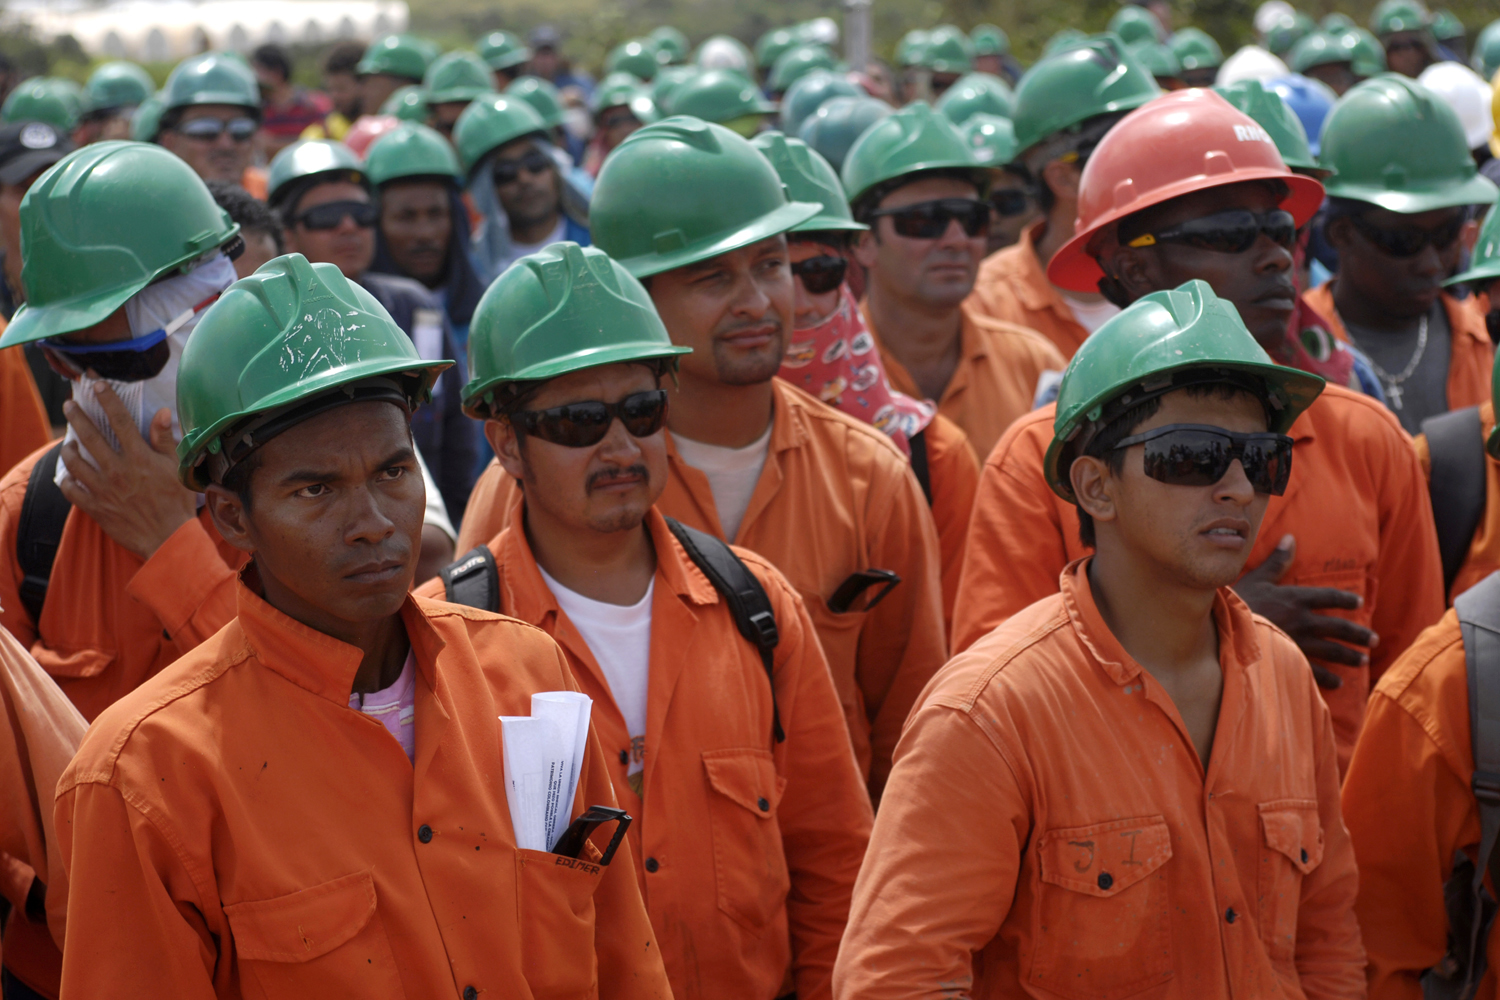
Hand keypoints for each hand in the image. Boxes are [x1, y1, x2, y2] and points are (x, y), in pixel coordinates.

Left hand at [58, 383, 195, 560]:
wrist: (168, 539)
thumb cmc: (177, 503)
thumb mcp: (177, 468)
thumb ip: (165, 440)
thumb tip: (161, 413)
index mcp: (139, 457)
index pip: (119, 420)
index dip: (107, 399)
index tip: (96, 384)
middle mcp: (117, 470)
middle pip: (90, 436)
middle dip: (77, 416)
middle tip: (69, 404)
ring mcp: (103, 489)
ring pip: (75, 462)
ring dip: (68, 447)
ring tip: (67, 441)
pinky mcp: (95, 507)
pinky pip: (72, 490)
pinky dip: (66, 480)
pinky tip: (68, 474)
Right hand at [1233, 534, 1377, 688]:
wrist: (1224, 631)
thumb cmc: (1238, 603)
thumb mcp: (1257, 578)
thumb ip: (1277, 561)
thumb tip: (1290, 537)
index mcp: (1296, 598)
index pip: (1329, 597)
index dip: (1346, 599)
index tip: (1358, 602)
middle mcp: (1304, 621)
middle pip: (1339, 627)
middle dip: (1358, 634)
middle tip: (1373, 640)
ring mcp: (1299, 643)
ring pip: (1332, 651)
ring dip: (1350, 656)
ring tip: (1362, 660)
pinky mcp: (1291, 660)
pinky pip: (1315, 671)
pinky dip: (1328, 678)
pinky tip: (1338, 682)